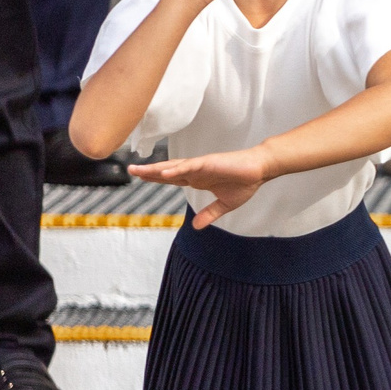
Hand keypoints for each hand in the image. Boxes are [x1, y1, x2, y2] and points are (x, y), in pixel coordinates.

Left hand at [131, 144, 274, 228]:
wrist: (260, 169)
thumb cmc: (245, 182)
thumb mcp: (224, 204)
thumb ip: (209, 214)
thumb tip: (196, 227)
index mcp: (198, 179)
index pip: (172, 178)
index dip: (156, 178)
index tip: (140, 177)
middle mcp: (195, 171)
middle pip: (167, 171)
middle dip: (148, 171)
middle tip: (130, 170)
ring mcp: (200, 166)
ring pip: (173, 167)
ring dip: (155, 168)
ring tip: (138, 169)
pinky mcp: (208, 162)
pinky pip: (188, 166)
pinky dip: (175, 168)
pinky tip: (162, 172)